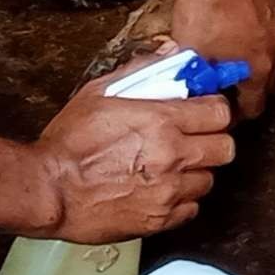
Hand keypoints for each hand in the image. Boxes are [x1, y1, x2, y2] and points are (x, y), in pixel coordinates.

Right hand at [32, 75, 235, 241]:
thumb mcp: (100, 93)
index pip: (220, 112)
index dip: (214, 110)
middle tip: (193, 139)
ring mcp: (168, 191)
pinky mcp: (160, 220)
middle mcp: (172, 156)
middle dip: (212, 140)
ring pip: (209, 179)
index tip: (204, 111)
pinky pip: (192, 208)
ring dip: (195, 171)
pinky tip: (161, 190)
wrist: (49, 191)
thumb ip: (141, 70)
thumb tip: (171, 54)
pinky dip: (181, 200)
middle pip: (225, 148)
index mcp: (161, 121)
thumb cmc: (69, 142)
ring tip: (171, 167)